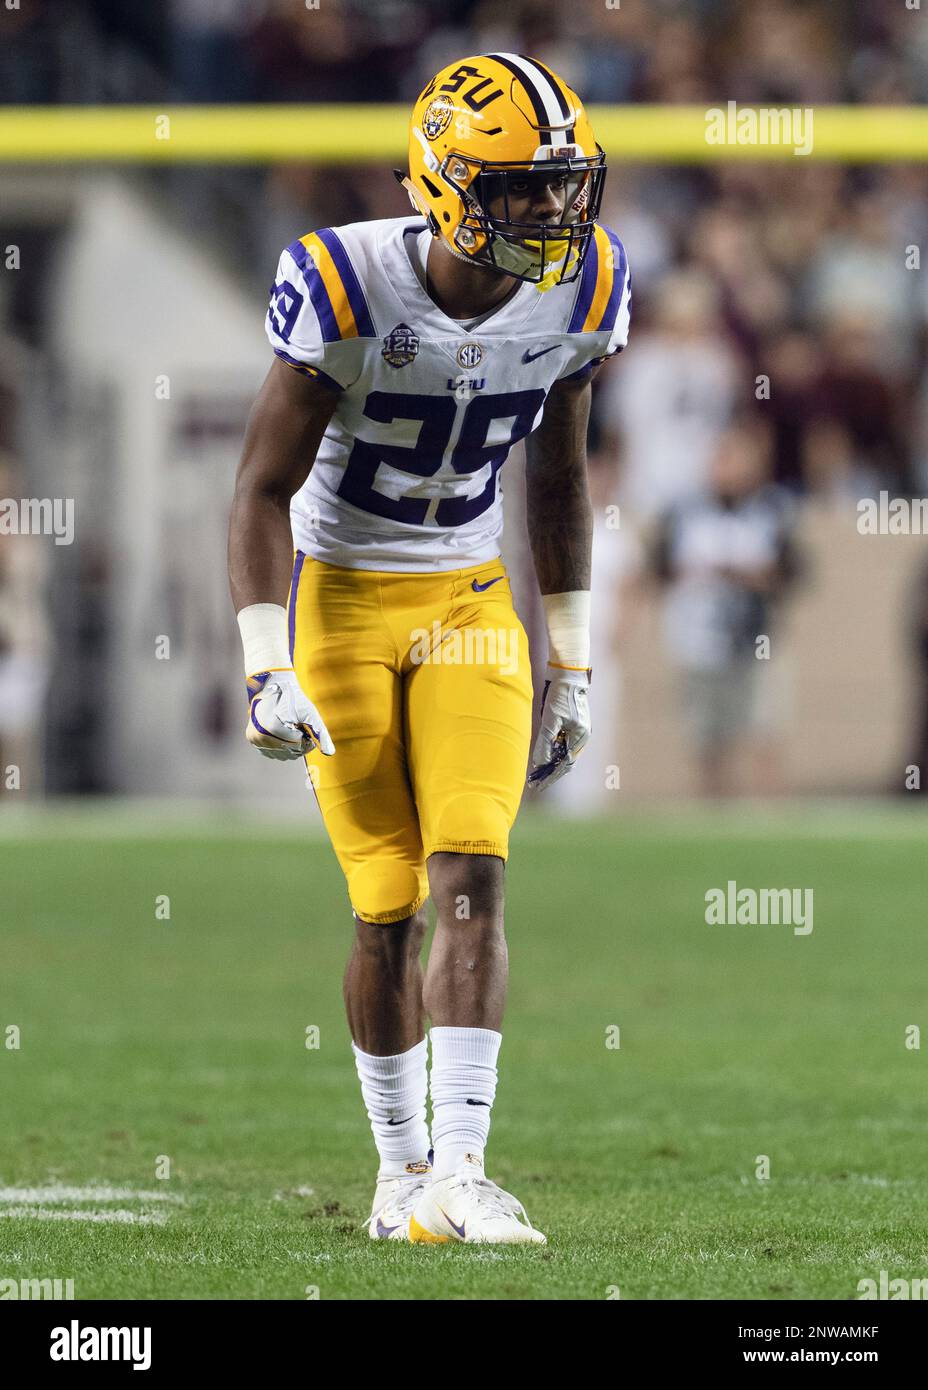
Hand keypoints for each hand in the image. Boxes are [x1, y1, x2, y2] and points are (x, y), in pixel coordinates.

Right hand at [245, 669, 334, 760]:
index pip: (298, 747)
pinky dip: (280, 746)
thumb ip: (320, 734)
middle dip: (298, 742)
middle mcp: (261, 736)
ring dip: (289, 745)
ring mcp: (255, 739)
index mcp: (274, 729)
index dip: (306, 738)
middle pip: (289, 752)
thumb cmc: (293, 698)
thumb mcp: (310, 713)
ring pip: (281, 754)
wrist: (272, 686)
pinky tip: (281, 732)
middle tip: (297, 725)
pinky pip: (272, 752)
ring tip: (288, 727)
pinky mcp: (252, 739)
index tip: (305, 725)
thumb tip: (330, 753)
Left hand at [527, 664, 590, 789]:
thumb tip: (540, 763)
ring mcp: (578, 731)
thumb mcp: (550, 720)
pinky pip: (562, 743)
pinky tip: (542, 756)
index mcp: (580, 737)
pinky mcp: (572, 725)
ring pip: (563, 753)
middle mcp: (581, 736)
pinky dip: (552, 751)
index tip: (539, 784)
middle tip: (535, 783)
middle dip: (550, 773)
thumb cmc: (560, 696)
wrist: (567, 675)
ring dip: (550, 762)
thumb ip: (545, 742)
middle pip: (565, 761)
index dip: (551, 776)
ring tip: (535, 772)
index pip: (565, 764)